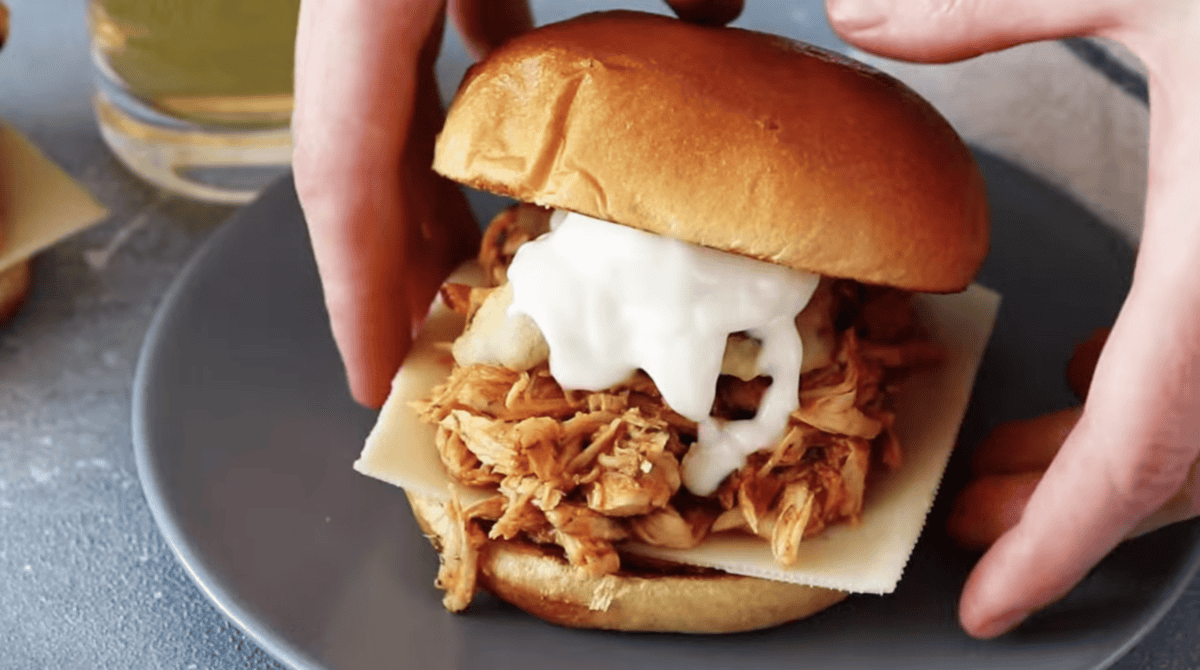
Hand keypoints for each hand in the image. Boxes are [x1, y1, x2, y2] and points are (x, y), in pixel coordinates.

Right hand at [293, 0, 743, 407]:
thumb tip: (717, 16)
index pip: (339, 166)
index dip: (353, 287)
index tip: (375, 377)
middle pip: (358, 155)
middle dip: (395, 260)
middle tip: (443, 347)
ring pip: (387, 105)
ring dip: (429, 189)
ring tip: (482, 266)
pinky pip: (420, 42)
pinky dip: (465, 102)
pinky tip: (519, 128)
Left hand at [826, 0, 1199, 637]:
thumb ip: (995, 4)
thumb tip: (856, 12)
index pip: (1135, 452)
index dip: (1054, 543)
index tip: (987, 606)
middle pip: (1165, 457)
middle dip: (1057, 502)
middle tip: (963, 515)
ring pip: (1198, 423)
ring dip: (1099, 450)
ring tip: (1006, 456)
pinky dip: (1153, 389)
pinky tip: (1099, 360)